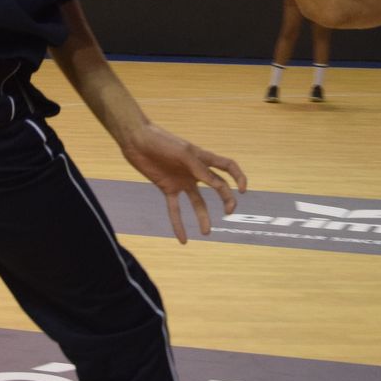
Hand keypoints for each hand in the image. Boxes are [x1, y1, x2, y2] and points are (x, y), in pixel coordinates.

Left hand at [119, 123, 246, 242]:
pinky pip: (175, 209)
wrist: (137, 141)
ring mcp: (182, 181)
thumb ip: (200, 168)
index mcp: (203, 158)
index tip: (243, 190)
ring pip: (197, 202)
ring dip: (203, 217)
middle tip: (228, 212)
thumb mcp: (183, 153)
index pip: (228, 166)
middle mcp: (195, 171)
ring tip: (206, 233)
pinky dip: (178, 224)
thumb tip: (217, 184)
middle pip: (217, 187)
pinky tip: (183, 239)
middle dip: (226, 199)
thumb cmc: (161, 141)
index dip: (238, 177)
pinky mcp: (167, 188)